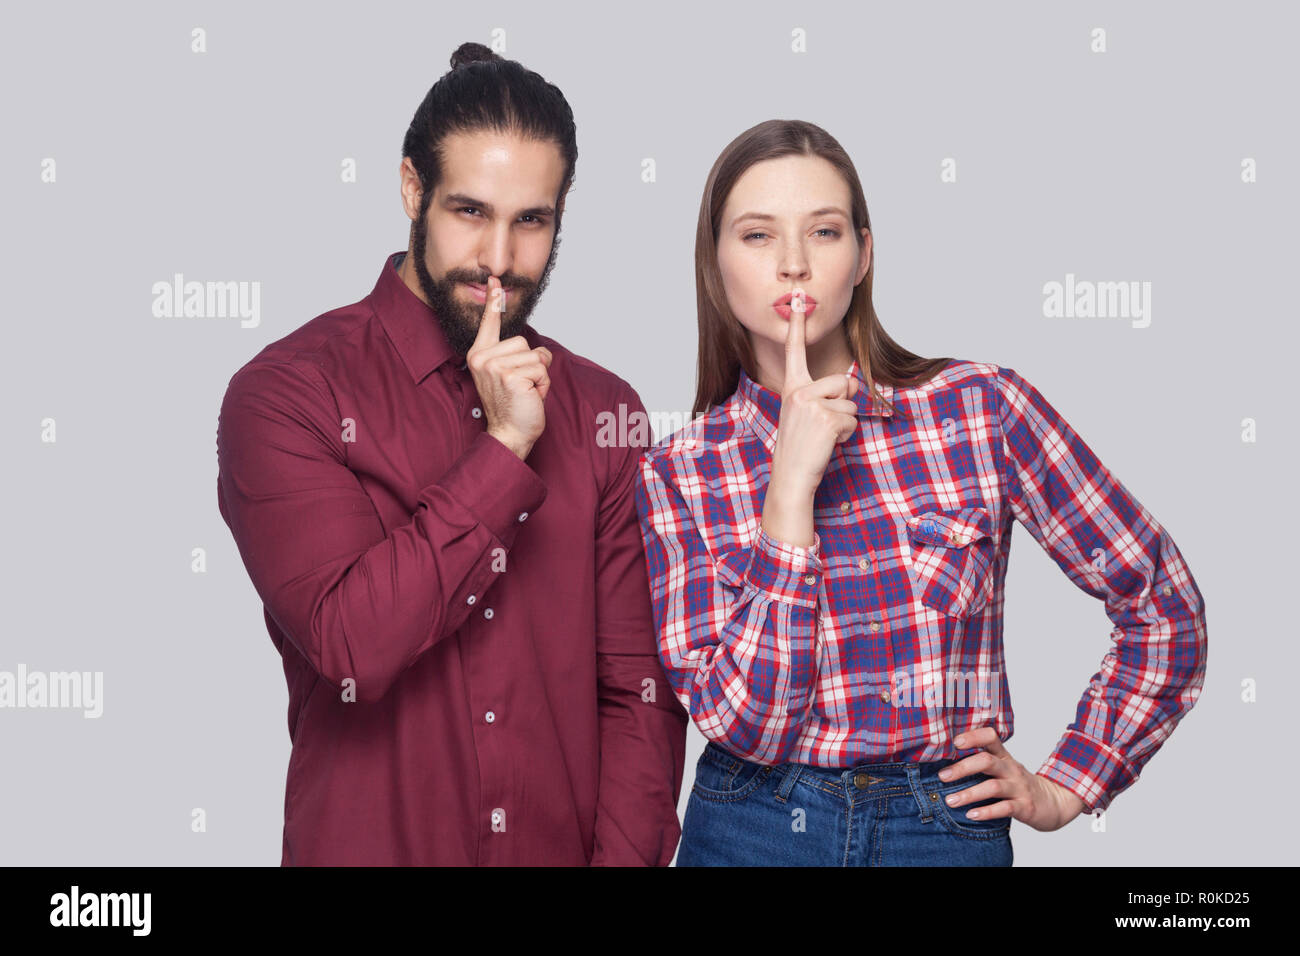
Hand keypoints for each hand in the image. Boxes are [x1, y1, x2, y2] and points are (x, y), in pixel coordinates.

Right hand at [466, 275, 552, 458]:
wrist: (510, 434)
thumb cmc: (511, 406)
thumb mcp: (506, 375)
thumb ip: (511, 355)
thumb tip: (527, 344)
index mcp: (479, 355)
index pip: (489, 323)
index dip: (493, 302)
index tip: (495, 281)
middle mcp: (482, 358)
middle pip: (523, 341)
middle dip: (532, 364)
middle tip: (520, 386)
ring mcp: (495, 366)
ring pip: (535, 355)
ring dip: (538, 375)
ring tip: (525, 391)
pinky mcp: (510, 375)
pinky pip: (541, 368)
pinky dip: (543, 384)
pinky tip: (530, 396)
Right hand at [767, 288, 859, 500]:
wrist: (790, 475)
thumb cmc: (800, 448)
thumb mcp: (805, 415)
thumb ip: (823, 395)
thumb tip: (851, 384)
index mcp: (791, 387)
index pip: (795, 351)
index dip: (797, 324)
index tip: (799, 298)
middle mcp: (798, 391)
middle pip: (842, 381)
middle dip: (843, 403)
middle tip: (823, 426)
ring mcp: (811, 403)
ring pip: (850, 402)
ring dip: (846, 422)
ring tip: (824, 437)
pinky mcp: (826, 417)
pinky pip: (852, 419)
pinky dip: (847, 435)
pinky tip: (828, 444)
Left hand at [938, 726, 1087, 831]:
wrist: (1054, 802)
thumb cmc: (1018, 784)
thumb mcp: (1004, 767)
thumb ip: (982, 761)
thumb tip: (944, 761)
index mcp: (1004, 757)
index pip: (990, 737)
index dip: (973, 737)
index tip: (955, 742)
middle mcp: (1011, 769)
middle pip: (987, 761)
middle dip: (962, 768)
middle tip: (942, 776)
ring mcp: (1018, 788)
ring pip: (993, 787)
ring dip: (969, 794)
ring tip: (950, 801)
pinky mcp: (1024, 807)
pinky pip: (1004, 808)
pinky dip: (986, 812)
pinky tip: (971, 815)